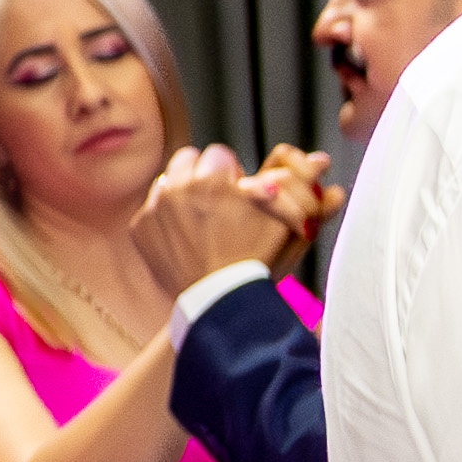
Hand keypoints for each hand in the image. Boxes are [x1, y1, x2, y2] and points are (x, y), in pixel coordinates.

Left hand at [129, 142, 338, 297]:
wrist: (220, 306)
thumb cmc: (256, 266)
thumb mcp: (287, 226)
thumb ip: (303, 189)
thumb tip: (322, 159)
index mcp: (215, 180)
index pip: (221, 155)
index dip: (232, 177)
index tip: (239, 197)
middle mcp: (179, 186)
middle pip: (189, 159)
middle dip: (203, 178)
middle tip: (219, 207)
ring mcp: (154, 207)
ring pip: (168, 180)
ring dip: (182, 193)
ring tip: (200, 222)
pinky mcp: (140, 228)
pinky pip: (151, 210)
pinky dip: (164, 221)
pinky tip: (184, 240)